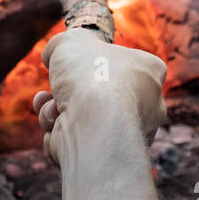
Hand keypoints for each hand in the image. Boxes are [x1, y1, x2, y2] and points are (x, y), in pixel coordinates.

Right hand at [32, 29, 167, 163]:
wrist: (93, 124)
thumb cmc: (91, 77)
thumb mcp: (70, 42)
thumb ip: (61, 45)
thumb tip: (52, 56)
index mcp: (149, 72)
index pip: (126, 62)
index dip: (93, 60)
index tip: (74, 62)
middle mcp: (147, 105)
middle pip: (98, 93)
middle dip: (66, 90)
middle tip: (53, 88)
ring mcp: (128, 134)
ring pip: (83, 118)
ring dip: (56, 110)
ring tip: (49, 107)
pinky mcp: (107, 157)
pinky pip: (78, 141)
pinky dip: (60, 133)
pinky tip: (54, 126)